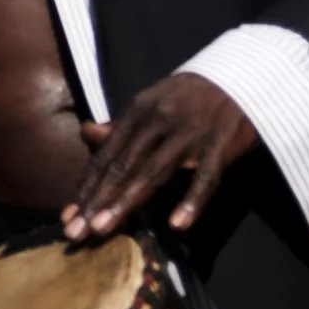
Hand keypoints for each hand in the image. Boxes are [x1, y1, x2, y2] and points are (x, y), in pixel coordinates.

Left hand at [61, 73, 256, 240]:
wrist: (240, 76)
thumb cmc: (188, 96)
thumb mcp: (151, 102)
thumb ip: (120, 125)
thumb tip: (86, 133)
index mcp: (139, 110)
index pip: (107, 155)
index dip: (87, 186)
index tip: (68, 215)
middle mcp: (159, 121)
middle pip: (122, 166)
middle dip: (96, 201)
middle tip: (75, 232)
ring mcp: (190, 134)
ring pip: (153, 172)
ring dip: (126, 202)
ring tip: (102, 229)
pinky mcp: (219, 145)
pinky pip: (206, 177)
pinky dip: (192, 200)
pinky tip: (177, 224)